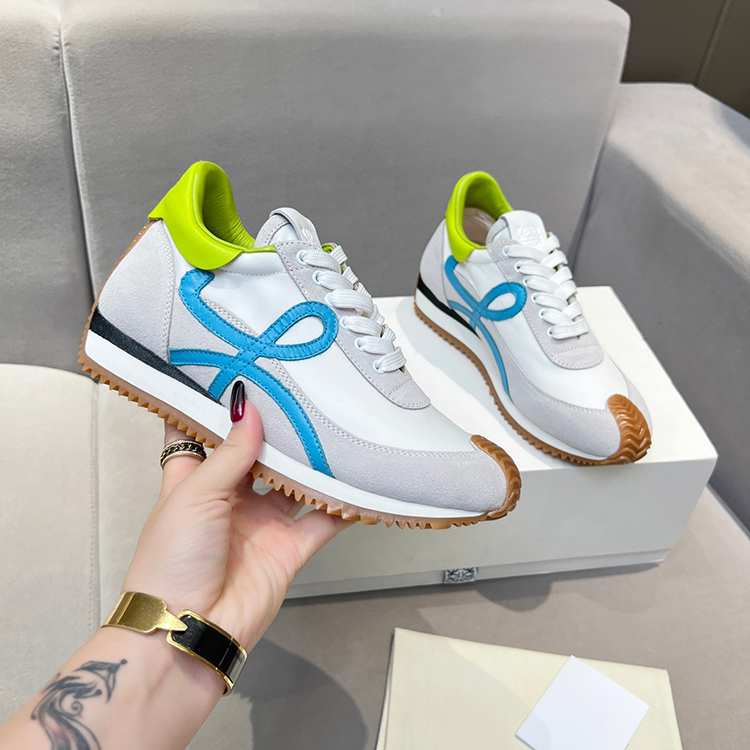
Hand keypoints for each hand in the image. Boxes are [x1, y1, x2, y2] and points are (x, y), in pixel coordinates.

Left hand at [122, 382, 348, 651]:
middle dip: (276, 428)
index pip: (203, 433)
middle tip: (299, 393)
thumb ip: (229, 452)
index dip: (216, 406)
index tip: (237, 374)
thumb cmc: (169, 562)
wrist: (188, 631)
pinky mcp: (288, 548)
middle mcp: (229, 497)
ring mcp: (260, 522)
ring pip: (293, 482)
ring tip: (332, 426)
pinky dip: (341, 504)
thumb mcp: (194, 494)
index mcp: (193, 480)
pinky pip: (321, 520)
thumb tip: (249, 408)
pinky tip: (358, 481)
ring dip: (311, 461)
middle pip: (257, 453)